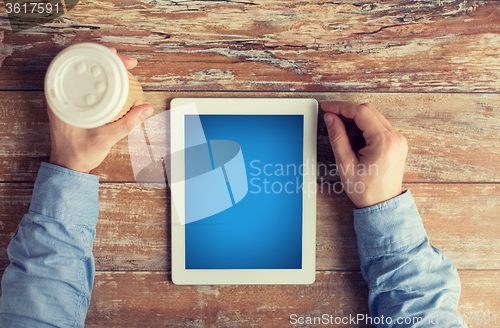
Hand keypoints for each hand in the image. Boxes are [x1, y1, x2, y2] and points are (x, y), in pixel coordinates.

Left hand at [48, 48, 153, 173]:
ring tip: (123, 67)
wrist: (68, 166)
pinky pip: (86, 85)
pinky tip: (111, 80)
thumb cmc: (79, 154)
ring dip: (105, 69)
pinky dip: (100, 80)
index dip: (103, 58)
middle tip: (128, 63)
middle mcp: (62, 96)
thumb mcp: (106, 138)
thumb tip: (146, 109)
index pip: (83, 67)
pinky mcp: (72, 104)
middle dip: (109, 60)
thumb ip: (127, 124)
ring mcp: (66, 99)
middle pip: (85, 66)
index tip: (120, 58)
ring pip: (86, 74)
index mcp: (64, 100)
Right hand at [322, 102, 407, 207]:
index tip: (327, 107)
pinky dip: (363, 129)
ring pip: (373, 117)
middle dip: (347, 113)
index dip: (341, 107)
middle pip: (368, 110)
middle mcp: (395, 137)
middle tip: (331, 120)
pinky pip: (378, 126)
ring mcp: (398, 139)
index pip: (361, 112)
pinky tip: (355, 143)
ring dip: (355, 122)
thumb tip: (330, 118)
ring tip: (345, 140)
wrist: (383, 205)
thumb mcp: (345, 163)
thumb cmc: (367, 190)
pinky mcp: (396, 142)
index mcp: (384, 141)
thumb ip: (337, 137)